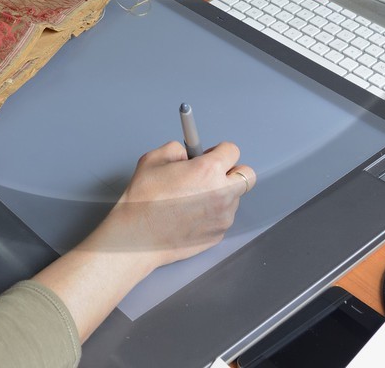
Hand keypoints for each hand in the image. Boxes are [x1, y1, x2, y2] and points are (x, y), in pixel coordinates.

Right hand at [87, 140, 253, 271]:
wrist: (137, 236)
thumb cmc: (143, 201)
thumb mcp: (154, 159)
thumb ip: (177, 149)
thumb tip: (187, 154)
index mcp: (208, 170)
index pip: (232, 151)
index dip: (219, 151)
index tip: (210, 155)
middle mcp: (222, 193)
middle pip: (247, 175)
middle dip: (232, 172)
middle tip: (213, 174)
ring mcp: (223, 217)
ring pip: (234, 198)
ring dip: (222, 194)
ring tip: (194, 199)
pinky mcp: (218, 234)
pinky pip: (223, 218)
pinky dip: (213, 214)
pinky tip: (190, 215)